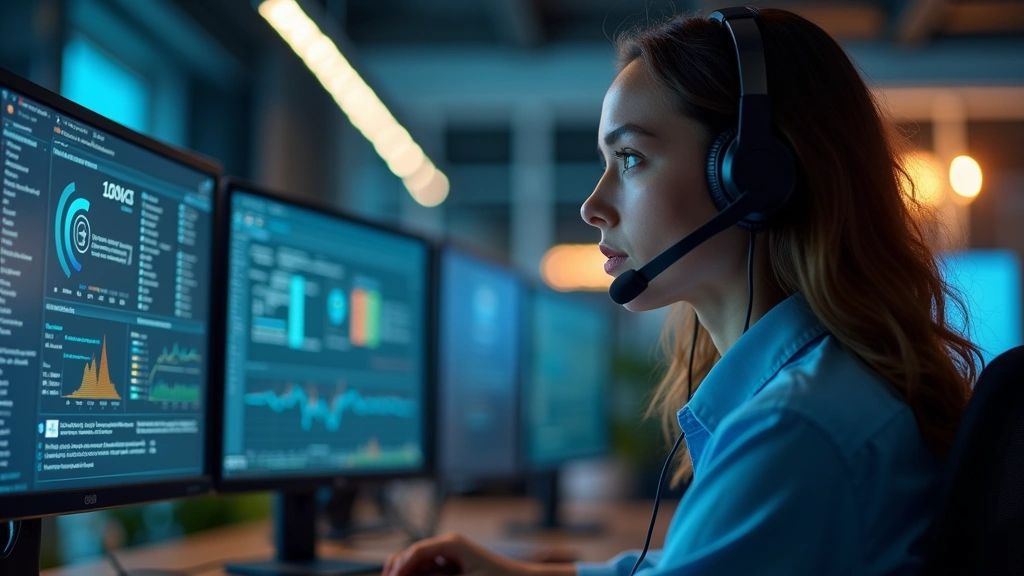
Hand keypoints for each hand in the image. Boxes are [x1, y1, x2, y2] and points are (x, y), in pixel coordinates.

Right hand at [384, 533, 530, 575]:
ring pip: (417, 564)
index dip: (400, 568)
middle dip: (398, 570)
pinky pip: (428, 571)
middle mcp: (447, 545)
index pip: (415, 552)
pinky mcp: (450, 567)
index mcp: (451, 543)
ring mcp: (448, 556)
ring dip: (408, 573)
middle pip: (412, 555)